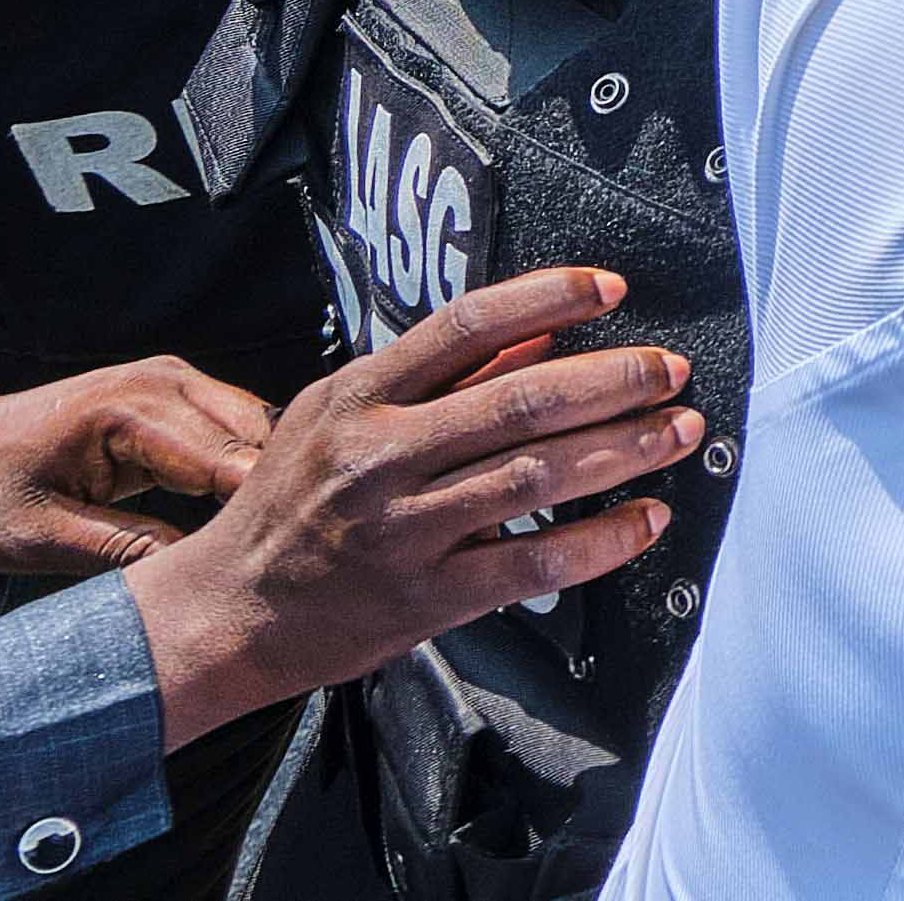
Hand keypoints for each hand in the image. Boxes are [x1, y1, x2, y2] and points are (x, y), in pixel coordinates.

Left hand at [0, 358, 272, 574]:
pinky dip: (237, 466)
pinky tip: (236, 511)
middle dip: (272, 489)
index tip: (280, 556)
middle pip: (254, 435)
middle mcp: (160, 380)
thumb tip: (198, 570)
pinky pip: (226, 428)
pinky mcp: (166, 396)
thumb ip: (122, 549)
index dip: (259, 508)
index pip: (227, 459)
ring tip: (261, 538)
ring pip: (250, 428)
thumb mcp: (38, 538)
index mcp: (128, 409)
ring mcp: (167, 381)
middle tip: (279, 554)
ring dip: (258, 477)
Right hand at [117, 264, 703, 752]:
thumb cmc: (290, 504)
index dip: (547, 298)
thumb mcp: (338, 415)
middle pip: (519, 402)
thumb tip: (540, 333)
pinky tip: (646, 521)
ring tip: (679, 430)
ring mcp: (403, 530)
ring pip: (535, 477)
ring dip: (624, 450)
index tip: (612, 289)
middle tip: (671, 370)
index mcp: (360, 397)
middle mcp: (380, 457)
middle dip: (612, 381)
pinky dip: (600, 541)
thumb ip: (437, 376)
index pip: (466, 326)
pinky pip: (531, 565)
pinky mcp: (425, 597)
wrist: (224, 614)